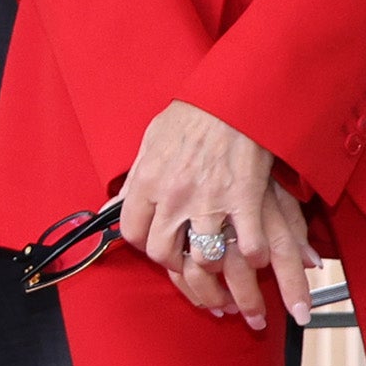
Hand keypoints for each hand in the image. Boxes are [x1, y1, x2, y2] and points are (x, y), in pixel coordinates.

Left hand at [120, 98, 319, 328]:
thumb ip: (134, 178)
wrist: (235, 96)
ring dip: (213, 268)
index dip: (143, 246)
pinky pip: (248, 245)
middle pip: (164, 253)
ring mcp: (210, 201)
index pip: (133, 234)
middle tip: (189, 266)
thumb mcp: (151, 141)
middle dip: (175, 266)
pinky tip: (255, 258)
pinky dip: (253, 257)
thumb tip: (110, 206)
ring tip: (221, 269)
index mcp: (148, 182)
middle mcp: (174, 198)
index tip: (155, 247)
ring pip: (204, 257)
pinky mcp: (245, 200)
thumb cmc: (194, 114)